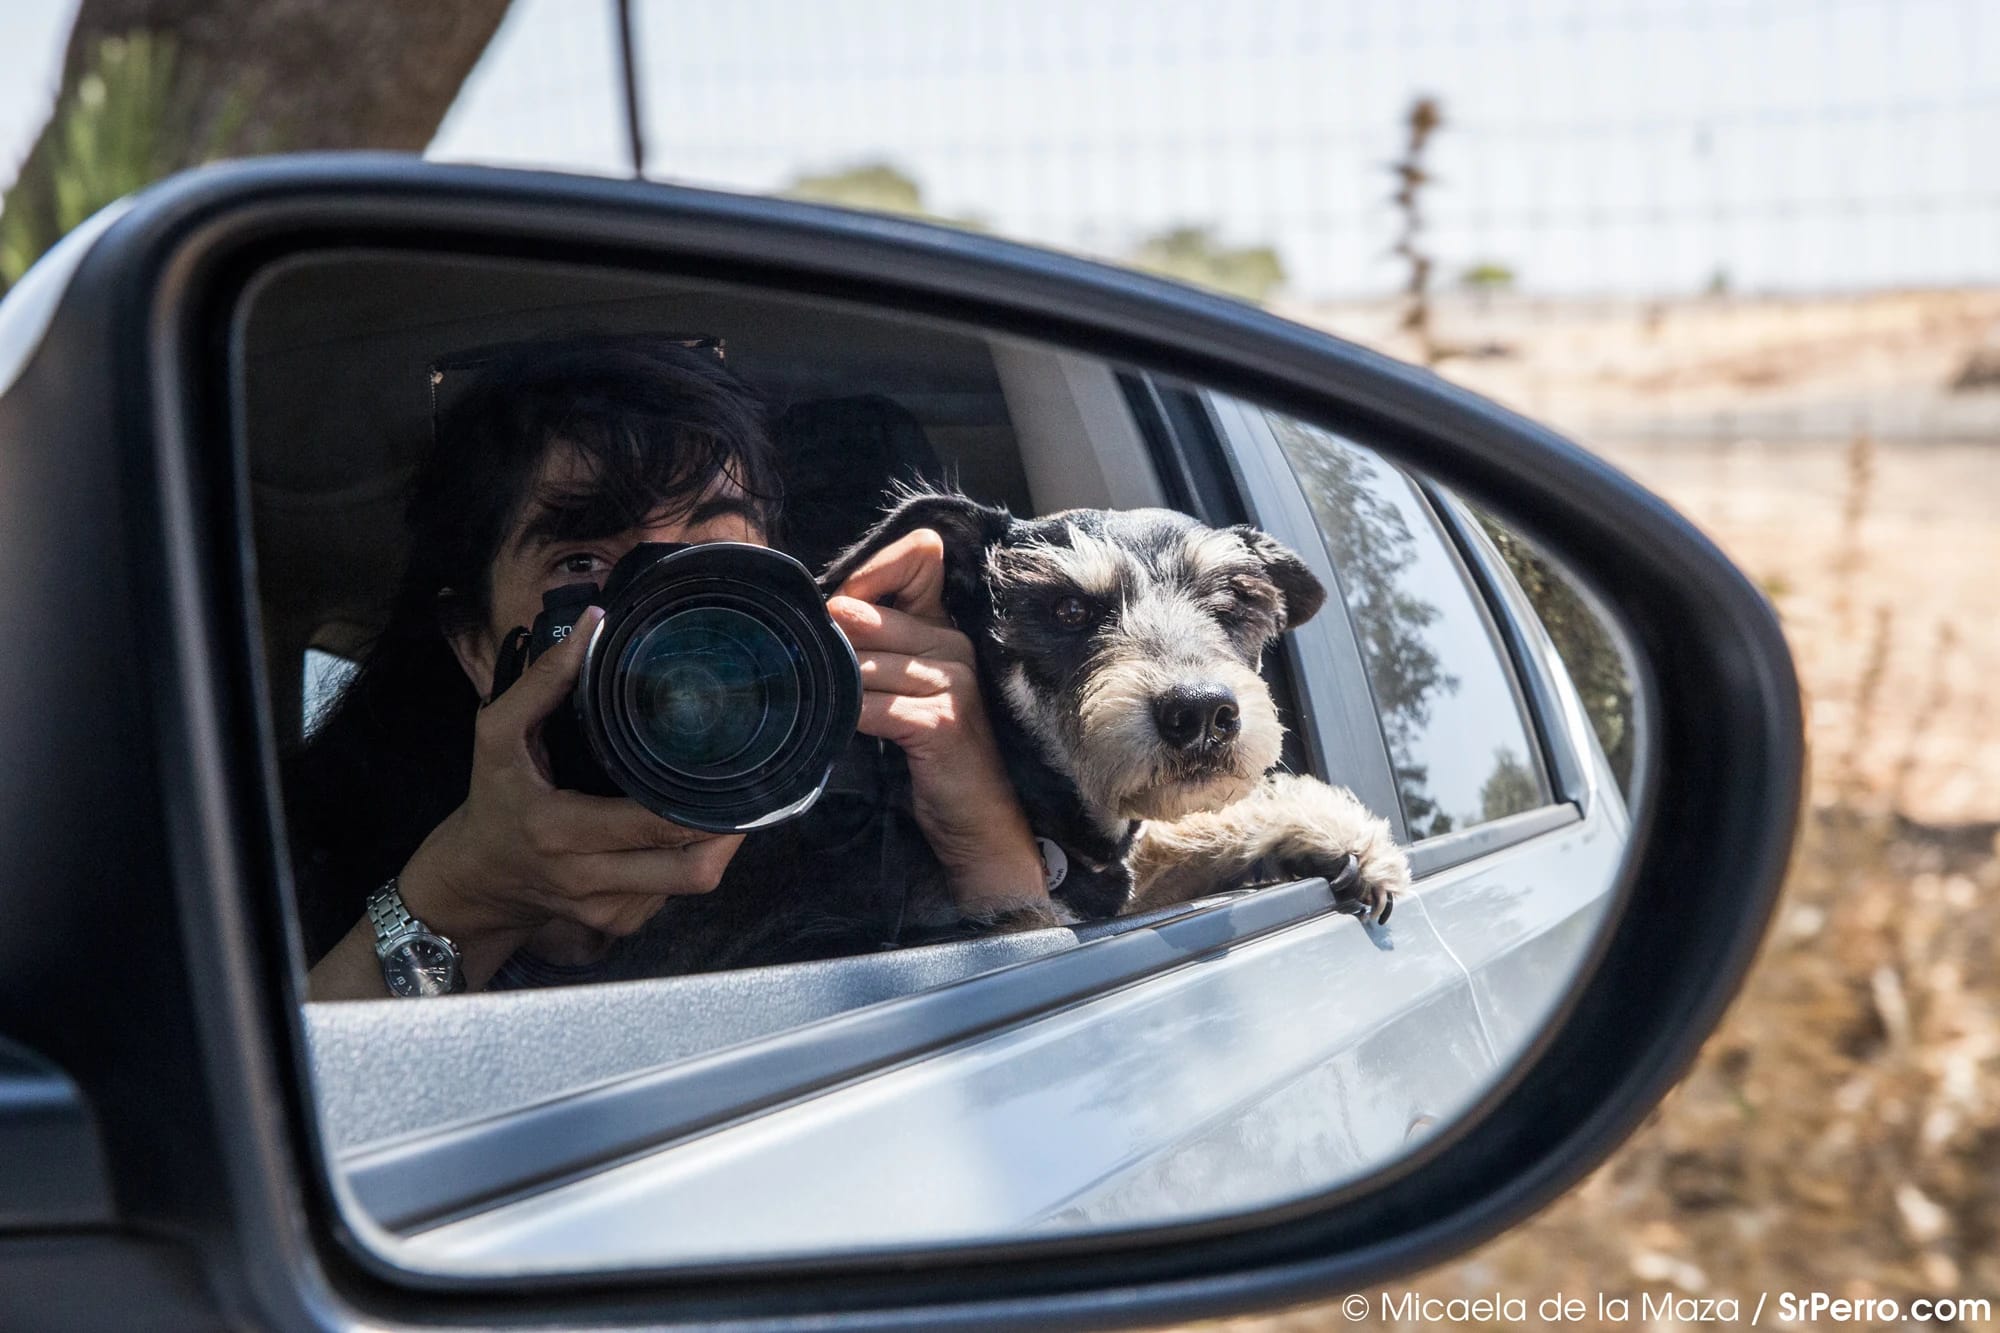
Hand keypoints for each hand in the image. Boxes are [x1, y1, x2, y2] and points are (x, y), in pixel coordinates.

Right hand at [399, 605, 742, 975]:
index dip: (705, 805)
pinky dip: (687, 863)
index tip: (736, 771)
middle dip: (730, 832)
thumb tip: (594, 622)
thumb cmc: (493, 801)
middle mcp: (589, 878)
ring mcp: (608, 910)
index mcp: (561, 830)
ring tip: (721, 803)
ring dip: (714, 847)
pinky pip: (675, 896)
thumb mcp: (498, 736)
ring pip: (691, 885)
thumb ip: (543, 680)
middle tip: (748, 788)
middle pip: (692, 870)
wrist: (476, 879)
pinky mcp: (620, 924)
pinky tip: (681, 833)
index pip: (654, 825)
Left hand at [826, 529, 1047, 914]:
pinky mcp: (941, 720)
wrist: (979, 823)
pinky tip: (837, 733)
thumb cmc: (935, 758)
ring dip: (834, 689)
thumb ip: (877, 650)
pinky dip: (845, 720)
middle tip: (805, 671)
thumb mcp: (905, 693)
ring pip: (862, 664)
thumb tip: (825, 613)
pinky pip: (870, 706)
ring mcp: (953, 681)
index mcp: (946, 628)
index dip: (866, 573)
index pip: (916, 556)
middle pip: (867, 614)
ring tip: (816, 707)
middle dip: (830, 643)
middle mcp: (955, 644)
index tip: (833, 614)